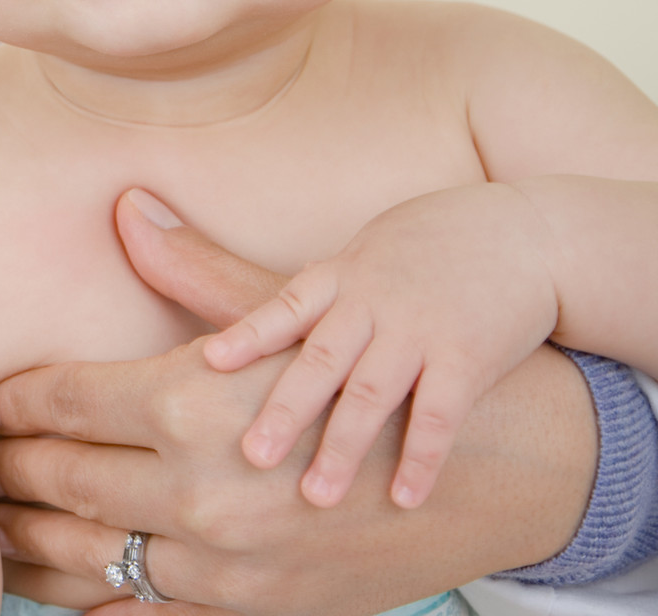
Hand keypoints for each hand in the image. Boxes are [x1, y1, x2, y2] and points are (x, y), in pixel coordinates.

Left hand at [0, 190, 593, 614]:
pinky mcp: (260, 613)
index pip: (62, 402)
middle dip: (4, 473)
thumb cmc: (389, 366)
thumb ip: (192, 271)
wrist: (512, 462)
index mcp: (196, 402)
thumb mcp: (289, 308)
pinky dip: (95, 606)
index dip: (7, 404)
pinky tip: (58, 588)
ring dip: (28, 546)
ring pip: (90, 560)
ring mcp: (230, 565)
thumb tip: (126, 209)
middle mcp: (204, 489)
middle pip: (62, 481)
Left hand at [205, 183, 558, 508]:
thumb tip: (241, 295)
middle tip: (251, 456)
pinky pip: (440, 414)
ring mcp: (420, 329)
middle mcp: (373, 302)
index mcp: (340, 278)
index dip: (247, 334)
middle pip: (320, 360)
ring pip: (372, 393)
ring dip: (343, 447)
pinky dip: (421, 457)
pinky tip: (404, 498)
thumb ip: (318, 291)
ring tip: (315, 496)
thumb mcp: (364, 251)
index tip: (210, 362)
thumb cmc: (428, 247)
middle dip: (284, 409)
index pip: (284, 307)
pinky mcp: (469, 357)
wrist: (524, 234)